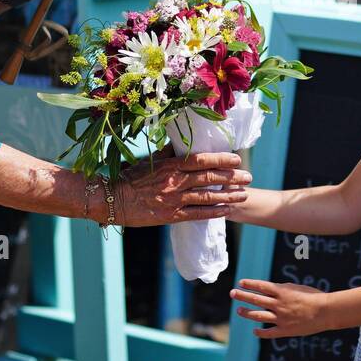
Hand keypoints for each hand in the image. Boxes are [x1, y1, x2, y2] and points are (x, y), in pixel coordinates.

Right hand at [114, 151, 250, 224]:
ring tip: (243, 194)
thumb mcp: (150, 161)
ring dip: (228, 195)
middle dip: (232, 177)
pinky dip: (214, 212)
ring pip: (208, 197)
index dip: (222, 159)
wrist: (113, 200)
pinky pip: (197, 214)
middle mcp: (175, 182)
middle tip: (248, 177)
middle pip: (209, 178)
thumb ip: (169, 153)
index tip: (237, 158)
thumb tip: (184, 144)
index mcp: (171, 165)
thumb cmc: (130, 177)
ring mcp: (174, 200)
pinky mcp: (171, 216)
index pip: (202, 160)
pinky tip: (227, 210)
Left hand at [230, 279, 330, 337]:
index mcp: (282, 292)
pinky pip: (269, 332)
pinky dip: (260, 332)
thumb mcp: (297, 288)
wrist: (325, 311)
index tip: (240, 282)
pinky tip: (255, 331)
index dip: (250, 284)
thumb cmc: (314, 297)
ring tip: (239, 311)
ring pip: (258, 315)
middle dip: (242, 296)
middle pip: (255, 299)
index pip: (261, 286)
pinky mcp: (285, 330)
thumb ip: (283, 290)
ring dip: (247, 313)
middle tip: (232, 293)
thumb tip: (271, 292)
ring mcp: (280, 318)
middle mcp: (278, 304)